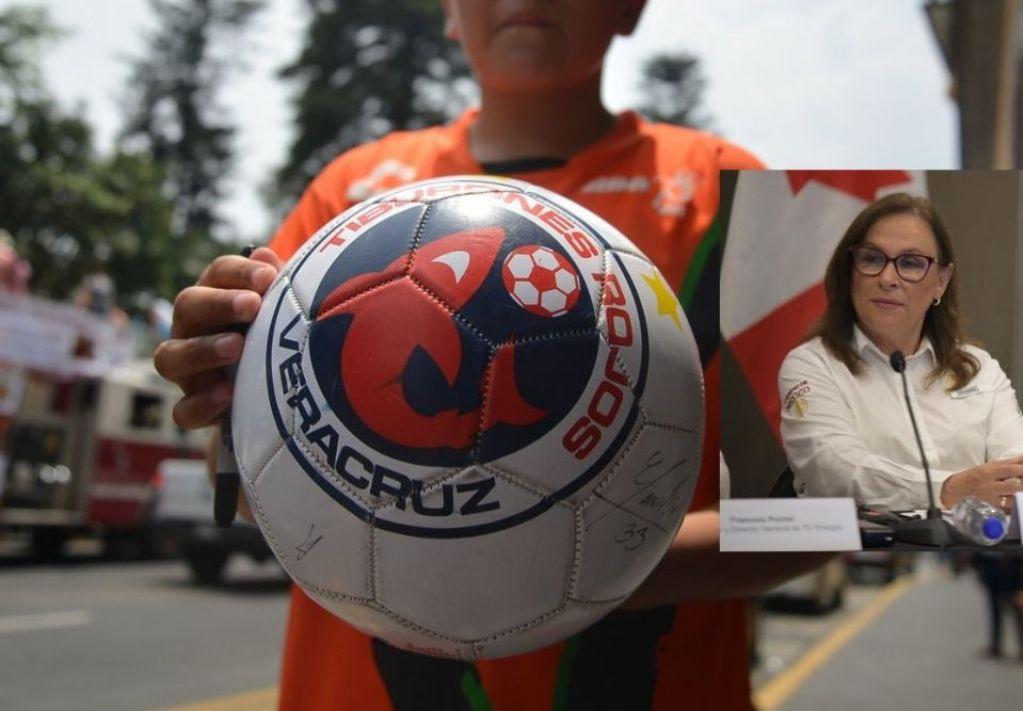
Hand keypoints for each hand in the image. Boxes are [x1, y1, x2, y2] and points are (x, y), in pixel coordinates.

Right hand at [154, 247, 282, 428]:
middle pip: (187, 306)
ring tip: (235, 346)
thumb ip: (275, 286)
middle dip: (219, 304)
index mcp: (214, 297)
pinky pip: (183, 410)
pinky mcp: (193, 407)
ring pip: (170, 357)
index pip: (218, 273)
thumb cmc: (277, 338)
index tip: (269, 277)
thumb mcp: (282, 311)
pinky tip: (228, 393)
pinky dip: (202, 403)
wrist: (275, 394)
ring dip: (201, 349)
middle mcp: (191, 329)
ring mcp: (187, 370)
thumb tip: (267, 256)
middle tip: (252, 305)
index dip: (240, 272)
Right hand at [940, 456, 1022, 511]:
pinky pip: (1009, 509)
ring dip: (1021, 496)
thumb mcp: (992, 466)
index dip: (1021, 469)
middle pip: (1012, 487)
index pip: (1008, 470)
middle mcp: (989, 487)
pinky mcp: (994, 509)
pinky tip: (1019, 500)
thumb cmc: (978, 475)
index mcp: (988, 473)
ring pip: (1012, 500)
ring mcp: (991, 500)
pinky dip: (1016, 505)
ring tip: (1022, 491)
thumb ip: (1010, 462)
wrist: (960, 488)